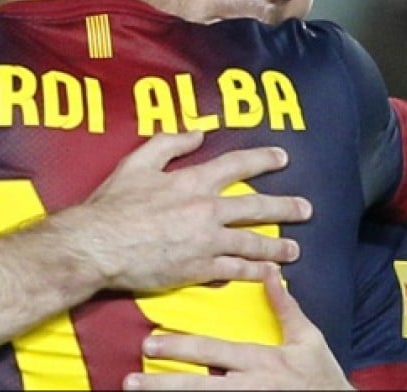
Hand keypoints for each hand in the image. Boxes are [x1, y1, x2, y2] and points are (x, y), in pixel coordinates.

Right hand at [56, 131, 311, 292]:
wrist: (100, 245)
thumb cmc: (113, 204)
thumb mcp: (137, 163)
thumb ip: (169, 143)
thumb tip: (197, 132)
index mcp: (192, 182)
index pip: (236, 165)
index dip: (262, 159)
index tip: (282, 157)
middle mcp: (206, 210)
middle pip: (255, 207)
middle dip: (284, 207)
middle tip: (305, 208)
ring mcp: (206, 242)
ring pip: (251, 243)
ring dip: (275, 245)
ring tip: (293, 249)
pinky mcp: (199, 270)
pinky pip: (235, 271)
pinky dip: (255, 272)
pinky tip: (269, 274)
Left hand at [122, 265, 353, 389]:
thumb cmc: (323, 375)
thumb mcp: (308, 339)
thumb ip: (285, 308)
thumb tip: (268, 271)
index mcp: (261, 361)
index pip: (213, 352)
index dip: (181, 348)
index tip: (150, 343)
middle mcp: (249, 387)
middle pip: (198, 386)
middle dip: (163, 383)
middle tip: (131, 379)